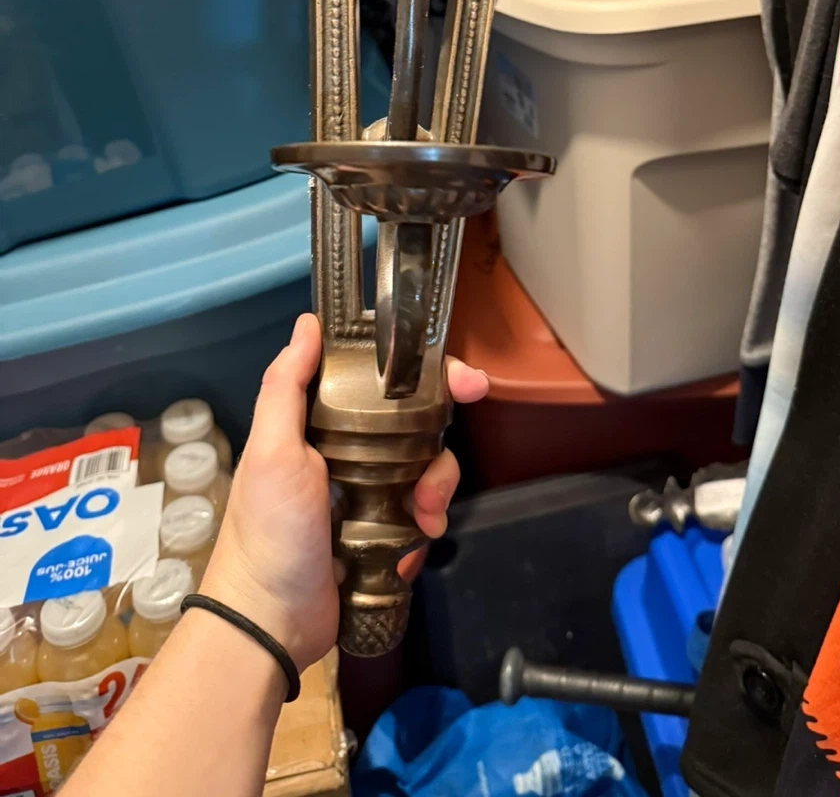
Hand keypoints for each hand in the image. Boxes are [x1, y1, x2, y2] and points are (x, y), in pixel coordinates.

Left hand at [199, 313, 486, 671]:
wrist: (270, 621)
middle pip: (417, 424)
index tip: (466, 381)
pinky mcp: (384, 533)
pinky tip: (417, 538)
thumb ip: (286, 386)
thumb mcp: (271, 452)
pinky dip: (426, 523)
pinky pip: (423, 513)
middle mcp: (347, 451)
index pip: (380, 382)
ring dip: (435, 488)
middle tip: (442, 466)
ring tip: (422, 516)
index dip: (424, 374)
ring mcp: (370, 494)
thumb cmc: (269, 529)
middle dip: (439, 440)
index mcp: (319, 425)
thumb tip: (309, 323)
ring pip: (427, 468)